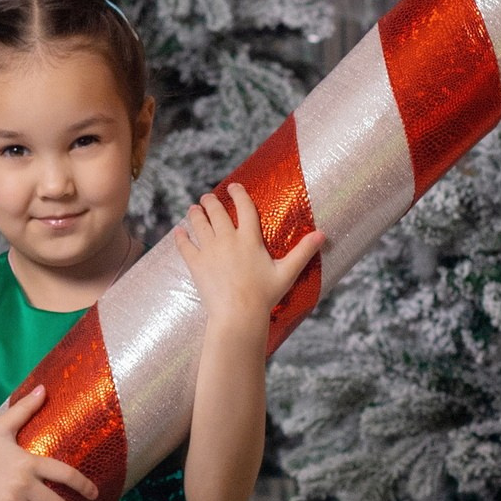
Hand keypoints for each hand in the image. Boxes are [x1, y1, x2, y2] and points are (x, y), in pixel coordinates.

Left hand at [175, 183, 322, 337]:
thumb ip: (303, 252)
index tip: (233, 186)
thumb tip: (323, 235)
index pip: (244, 207)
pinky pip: (185, 246)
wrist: (238, 315)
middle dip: (211, 201)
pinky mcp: (196, 264)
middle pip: (216, 212)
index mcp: (249, 238)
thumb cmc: (264, 295)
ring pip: (198, 224)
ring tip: (193, 209)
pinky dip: (180, 237)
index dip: (238, 193)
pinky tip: (178, 232)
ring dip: (195, 213)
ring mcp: (210, 250)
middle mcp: (227, 239)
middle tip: (207, 197)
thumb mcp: (287, 272)